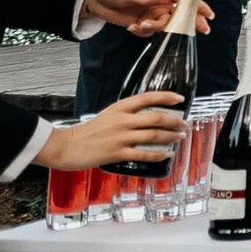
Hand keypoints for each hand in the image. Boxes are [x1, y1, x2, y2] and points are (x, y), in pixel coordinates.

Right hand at [36, 91, 184, 170]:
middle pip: (156, 118)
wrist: (67, 146)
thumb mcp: (108, 115)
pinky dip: (158, 154)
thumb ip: (127, 114)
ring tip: (179, 137)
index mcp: (119, 108)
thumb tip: (149, 116)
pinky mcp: (117, 153)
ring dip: (170, 137)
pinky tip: (167, 154)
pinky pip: (143, 153)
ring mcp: (120, 137)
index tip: (180, 99)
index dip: (167, 97)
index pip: (148, 98)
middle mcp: (122, 120)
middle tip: (184, 124)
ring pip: (153, 135)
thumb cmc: (88, 131)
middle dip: (174, 121)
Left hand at [81, 0, 209, 37]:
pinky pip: (151, 32)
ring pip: (166, 25)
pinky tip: (131, 27)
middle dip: (191, 21)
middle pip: (182, 13)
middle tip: (202, 30)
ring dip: (156, 29)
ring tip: (141, 25)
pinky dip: (142, 33)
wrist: (97, 2)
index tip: (208, 14)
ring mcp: (153, 13)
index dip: (197, 5)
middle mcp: (160, 1)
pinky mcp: (144, 22)